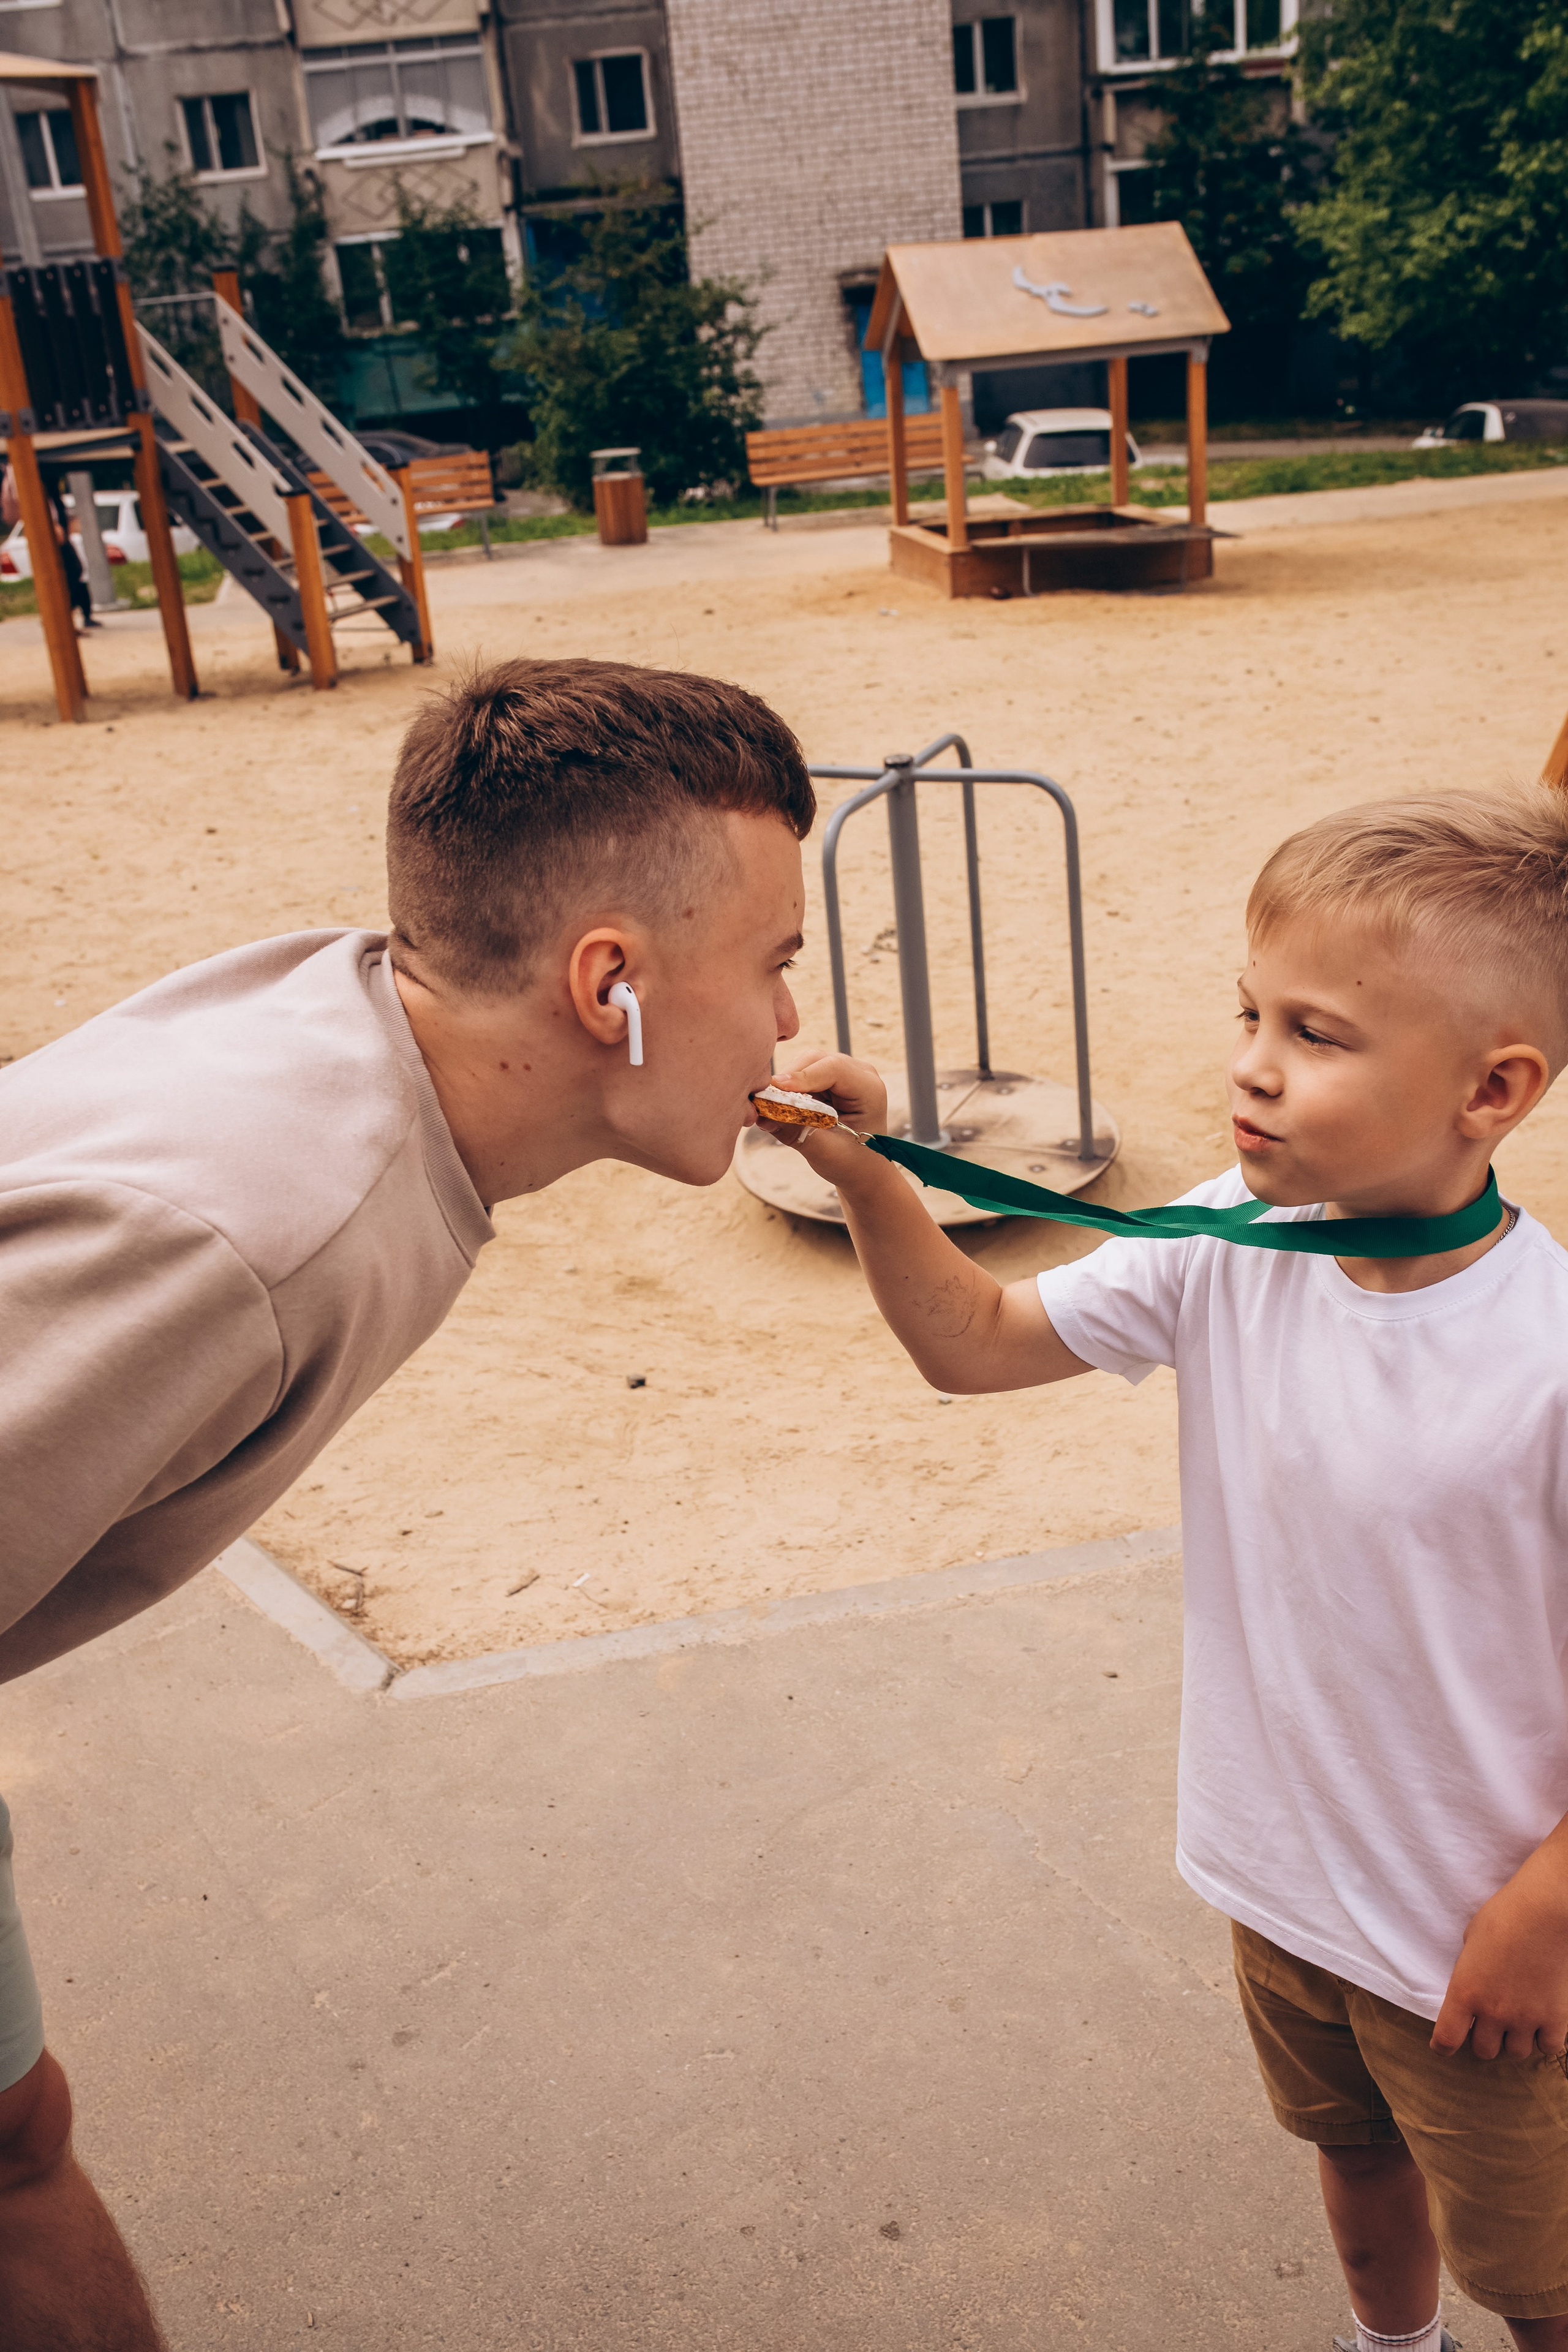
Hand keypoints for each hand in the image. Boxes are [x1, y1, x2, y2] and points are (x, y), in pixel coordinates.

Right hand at [756, 1051, 886, 1181]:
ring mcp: (844, 1072)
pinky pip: (802, 1073)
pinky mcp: (829, 1078)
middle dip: (788, 1078)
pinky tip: (780, 1105)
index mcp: (869, 1090)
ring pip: (805, 1063)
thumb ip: (794, 1132)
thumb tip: (762, 1115)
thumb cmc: (851, 1162)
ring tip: (772, 1105)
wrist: (862, 1167)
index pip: (834, 1068)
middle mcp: (859, 1073)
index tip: (774, 1089)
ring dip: (786, 1082)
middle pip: (816, 1060)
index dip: (802, 1077)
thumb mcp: (824, 1152)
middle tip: (765, 1100)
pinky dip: (788, 1087)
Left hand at [1431, 1861, 1567, 2059]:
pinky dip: (1543, 2038)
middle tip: (1491, 2023)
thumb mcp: (1471, 1941)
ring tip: (1518, 2020)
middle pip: (1484, 2050)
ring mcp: (1526, 2018)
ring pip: (1516, 2052)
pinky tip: (1542, 2022)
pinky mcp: (1555, 2018)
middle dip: (1485, 2039)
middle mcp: (1493, 2011)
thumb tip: (1475, 1986)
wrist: (1544, 1911)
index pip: (1447, 2040)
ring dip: (1514, 2039)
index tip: (1445, 2045)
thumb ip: (1469, 1971)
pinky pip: (1547, 2047)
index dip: (1444, 2046)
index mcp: (1465, 1992)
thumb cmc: (1503, 1916)